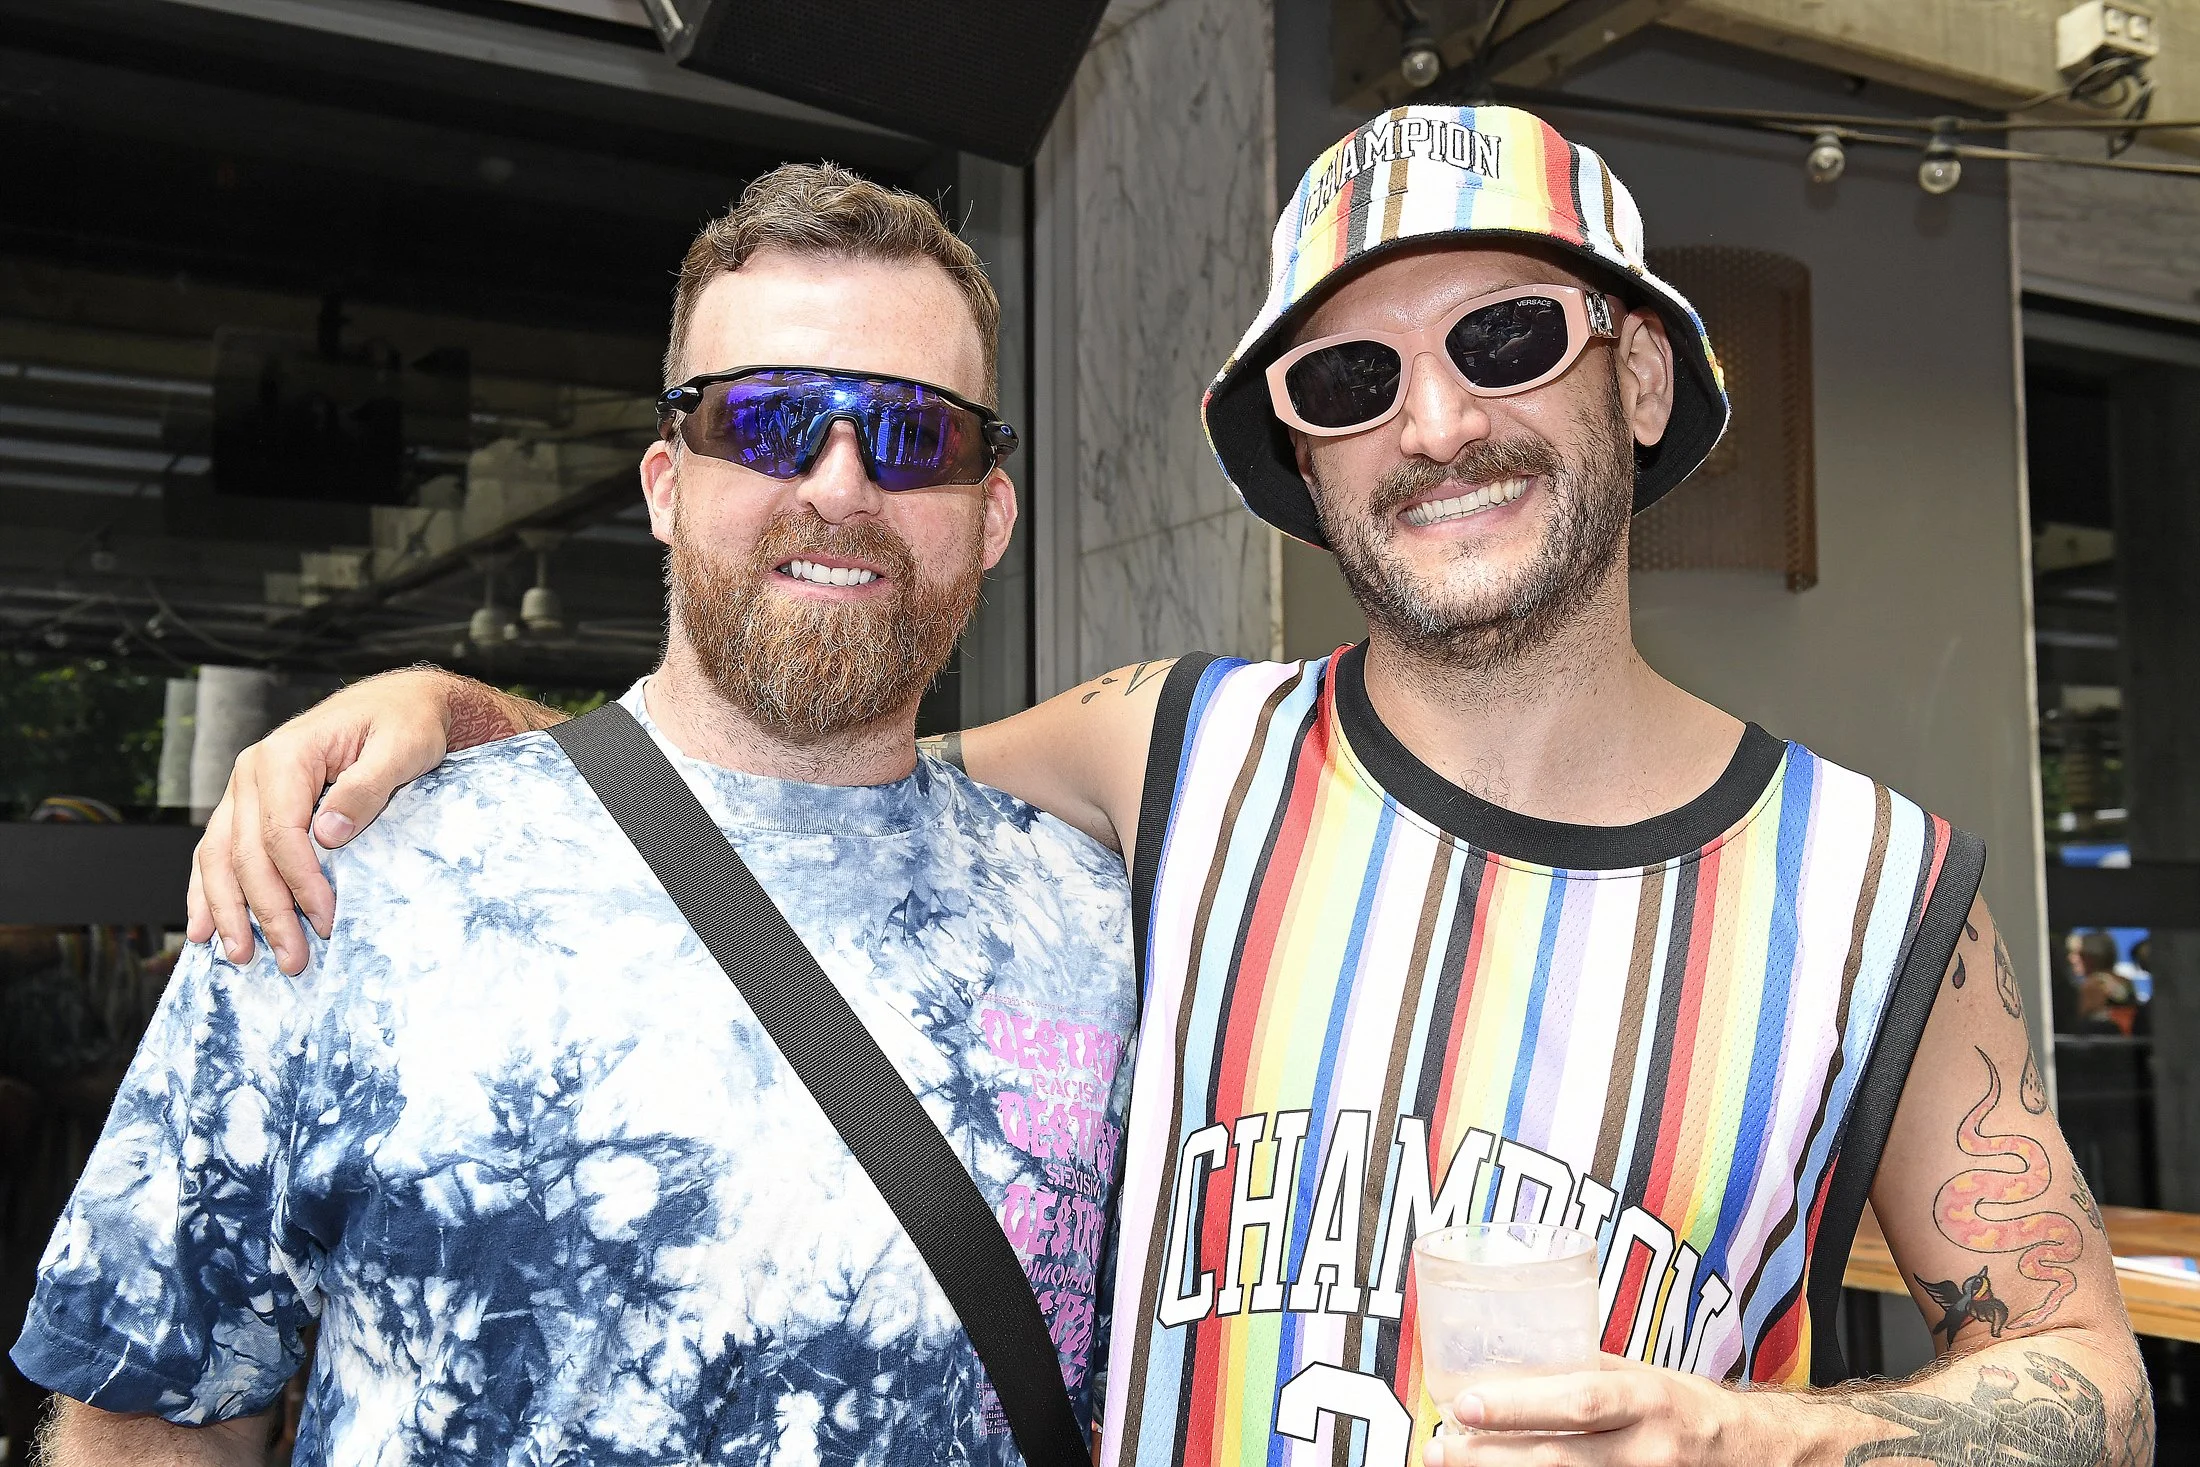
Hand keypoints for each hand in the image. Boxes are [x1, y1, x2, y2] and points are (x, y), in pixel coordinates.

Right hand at [185, 670, 459, 974]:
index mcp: (285, 755)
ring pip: (219, 857)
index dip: (301, 882)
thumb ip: (367, 787)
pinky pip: (217, 851)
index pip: (280, 833)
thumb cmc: (405, 722)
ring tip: (241, 955)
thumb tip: (329, 834)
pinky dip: (208, 891)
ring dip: (227, 911)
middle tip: (291, 960)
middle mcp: (252, 771)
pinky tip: (205, 927)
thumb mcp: (402, 748)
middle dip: (266, 912)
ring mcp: (244, 789)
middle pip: (246, 854)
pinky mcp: (249, 805)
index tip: (325, 919)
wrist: (398, 702)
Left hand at [1426, 1356, 1789, 1466]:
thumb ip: (1589, 1370)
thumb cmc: (1690, 1408)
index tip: (1465, 1403)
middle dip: (1492, 1456)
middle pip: (1559, 1460)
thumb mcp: (1647, 1376)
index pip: (1578, 1402)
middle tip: (1442, 1446)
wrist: (1759, 1456)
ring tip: (1454, 1463)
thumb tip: (1517, 1358)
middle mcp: (1648, 1450)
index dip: (1519, 1405)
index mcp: (1649, 1400)